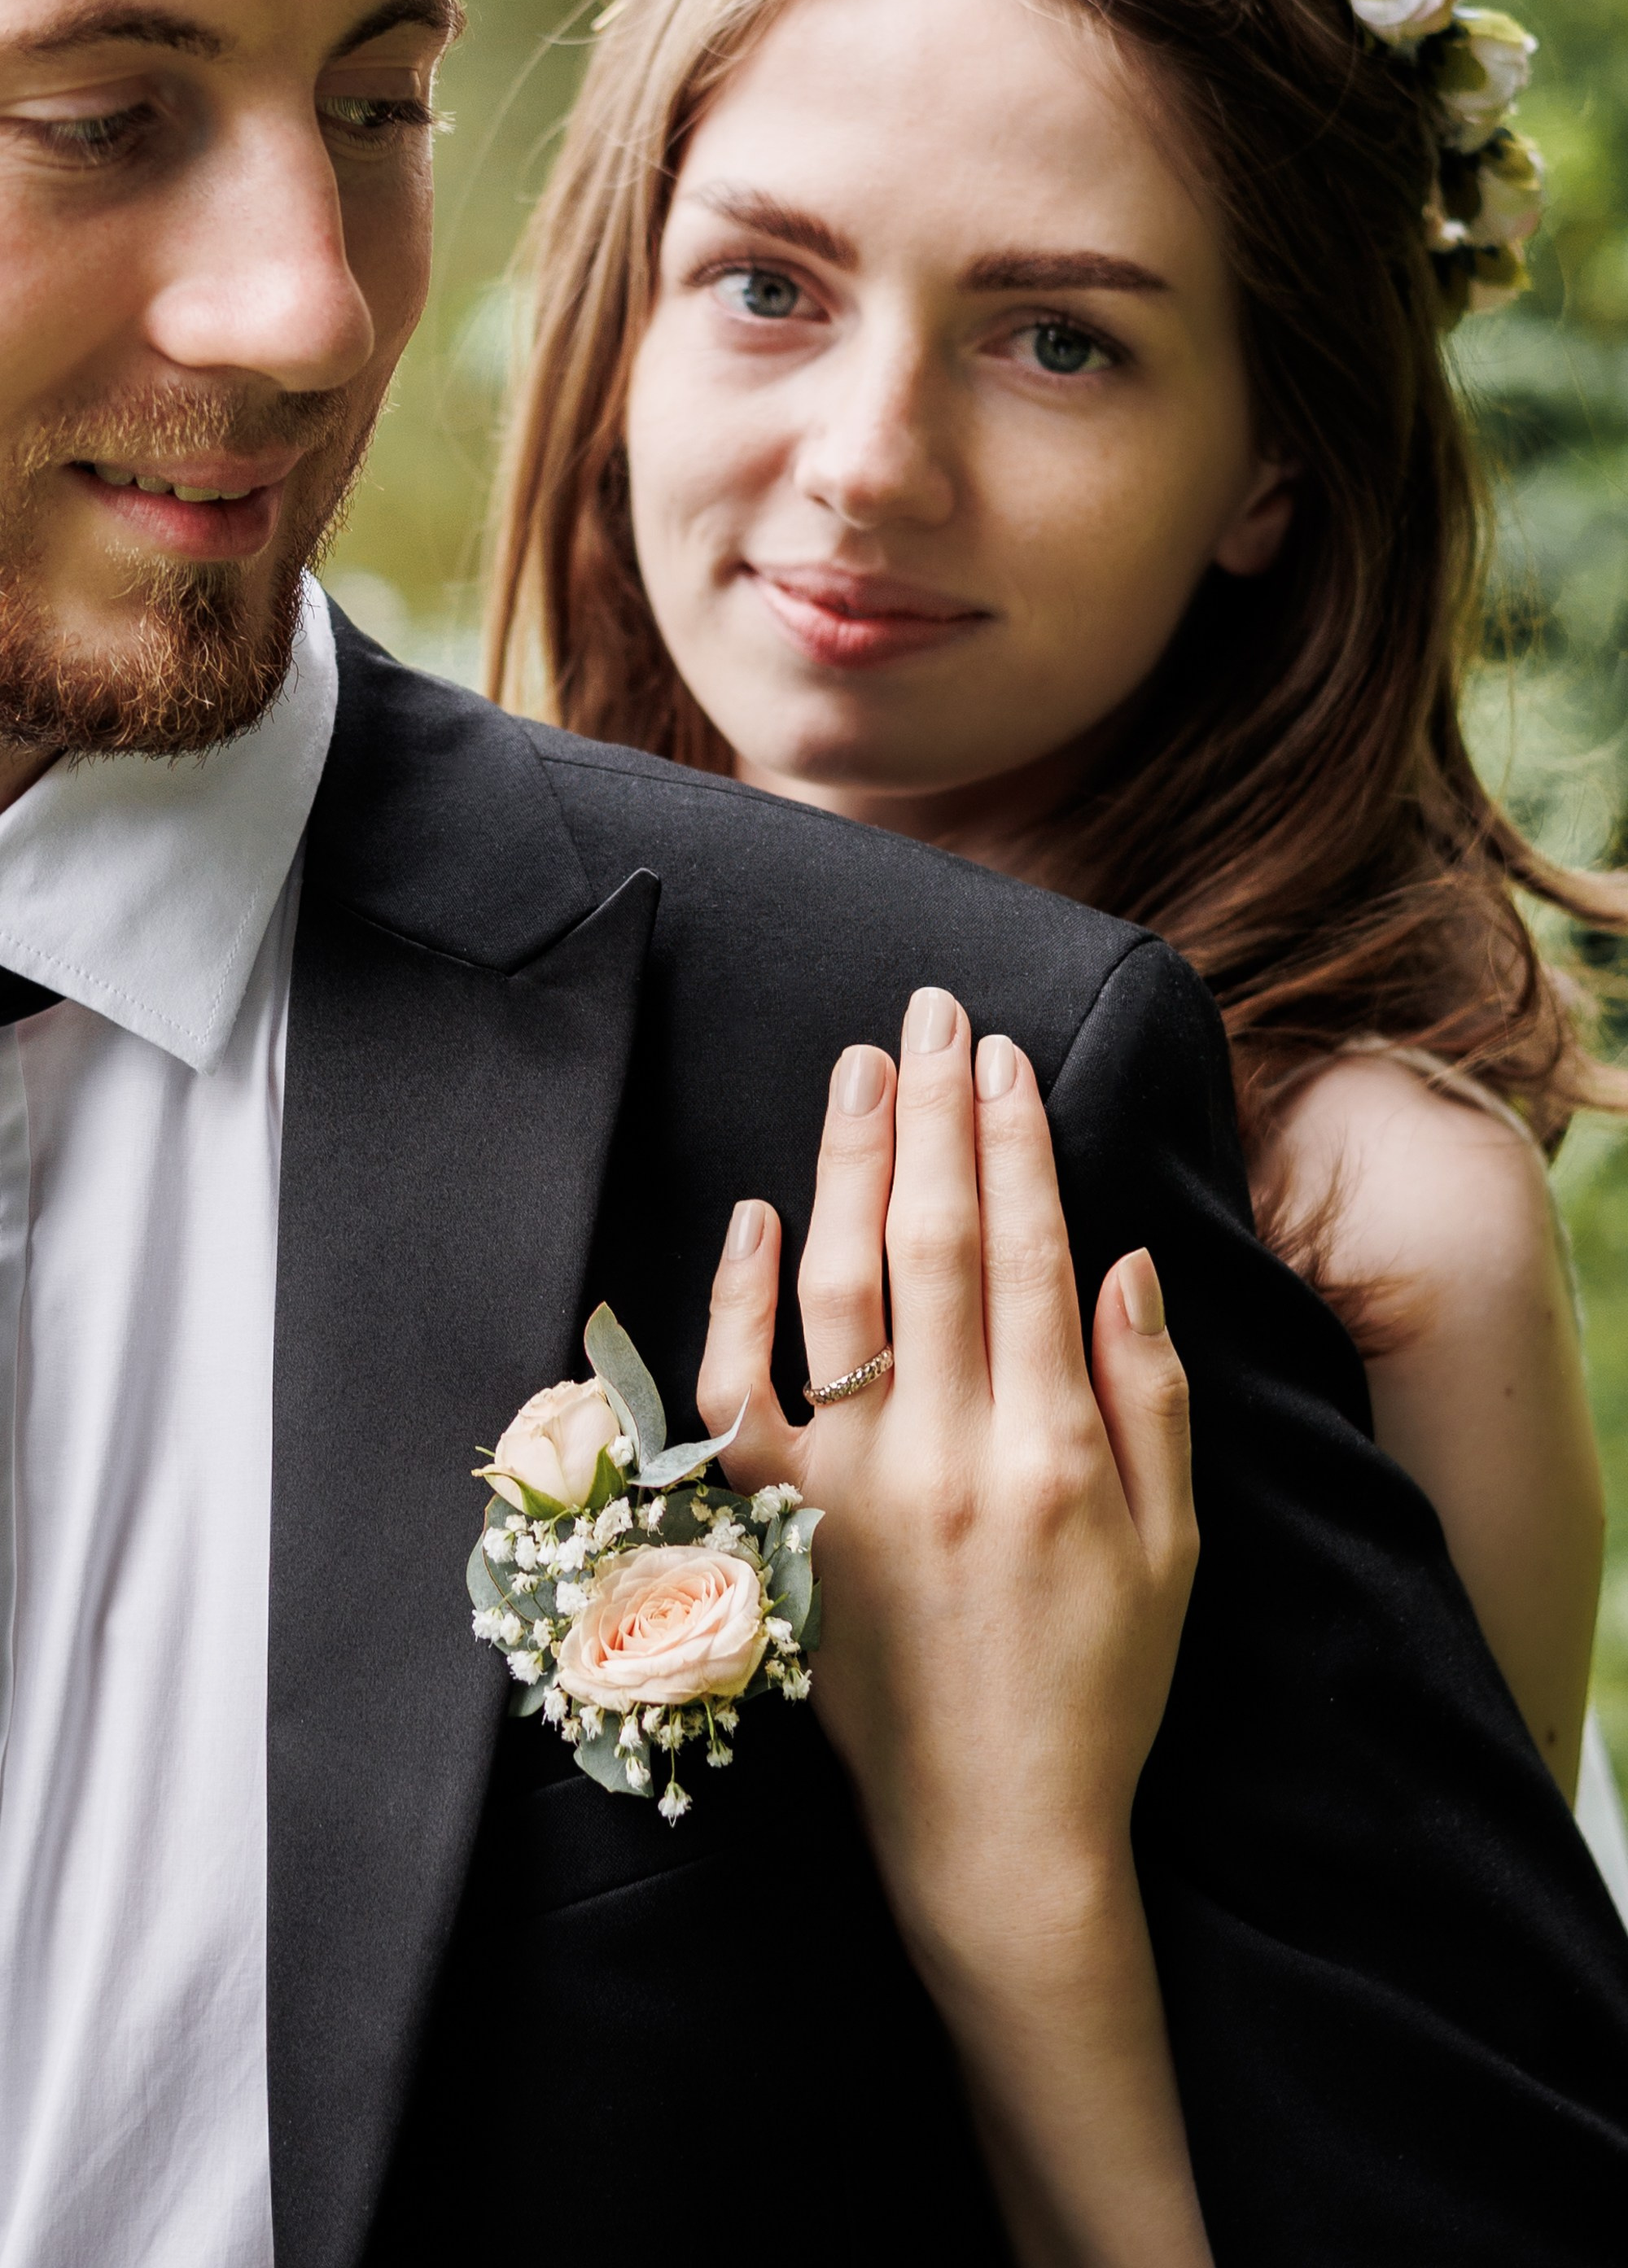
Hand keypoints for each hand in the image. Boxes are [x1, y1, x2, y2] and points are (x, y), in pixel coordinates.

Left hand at [697, 984, 1196, 1967]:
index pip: (1029, 1252)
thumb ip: (1150, 1396)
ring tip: (859, 1068)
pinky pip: (734, 1396)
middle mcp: (944, 1452)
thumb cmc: (1099, 1685)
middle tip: (928, 1010)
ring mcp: (848, 1489)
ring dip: (843, 1164)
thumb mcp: (1174, 1546)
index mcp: (1053, 1451)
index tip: (1000, 1053)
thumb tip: (1125, 1258)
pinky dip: (733, 1299)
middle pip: (933, 1242)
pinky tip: (753, 1212)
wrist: (995, 1828)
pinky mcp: (776, 1529)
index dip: (1015, 1139)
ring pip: (836, 1289)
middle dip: (931, 1111)